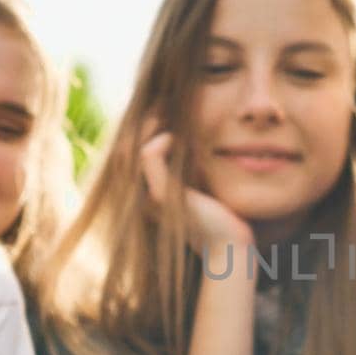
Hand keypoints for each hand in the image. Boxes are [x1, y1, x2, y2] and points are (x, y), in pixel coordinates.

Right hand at [138, 127, 253, 257]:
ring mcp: (150, 194)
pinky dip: (160, 141)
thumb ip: (190, 168)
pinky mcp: (162, 194)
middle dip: (141, 125)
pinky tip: (175, 137)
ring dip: (147, 128)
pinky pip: (149, 156)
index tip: (160, 114)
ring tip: (163, 117)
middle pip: (126, 150)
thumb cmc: (222, 218)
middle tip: (159, 107)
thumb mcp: (202, 187)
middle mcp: (144, 194)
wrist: (230, 247)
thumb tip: (189, 140)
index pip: (132, 155)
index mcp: (151, 193)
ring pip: (131, 150)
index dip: (141, 132)